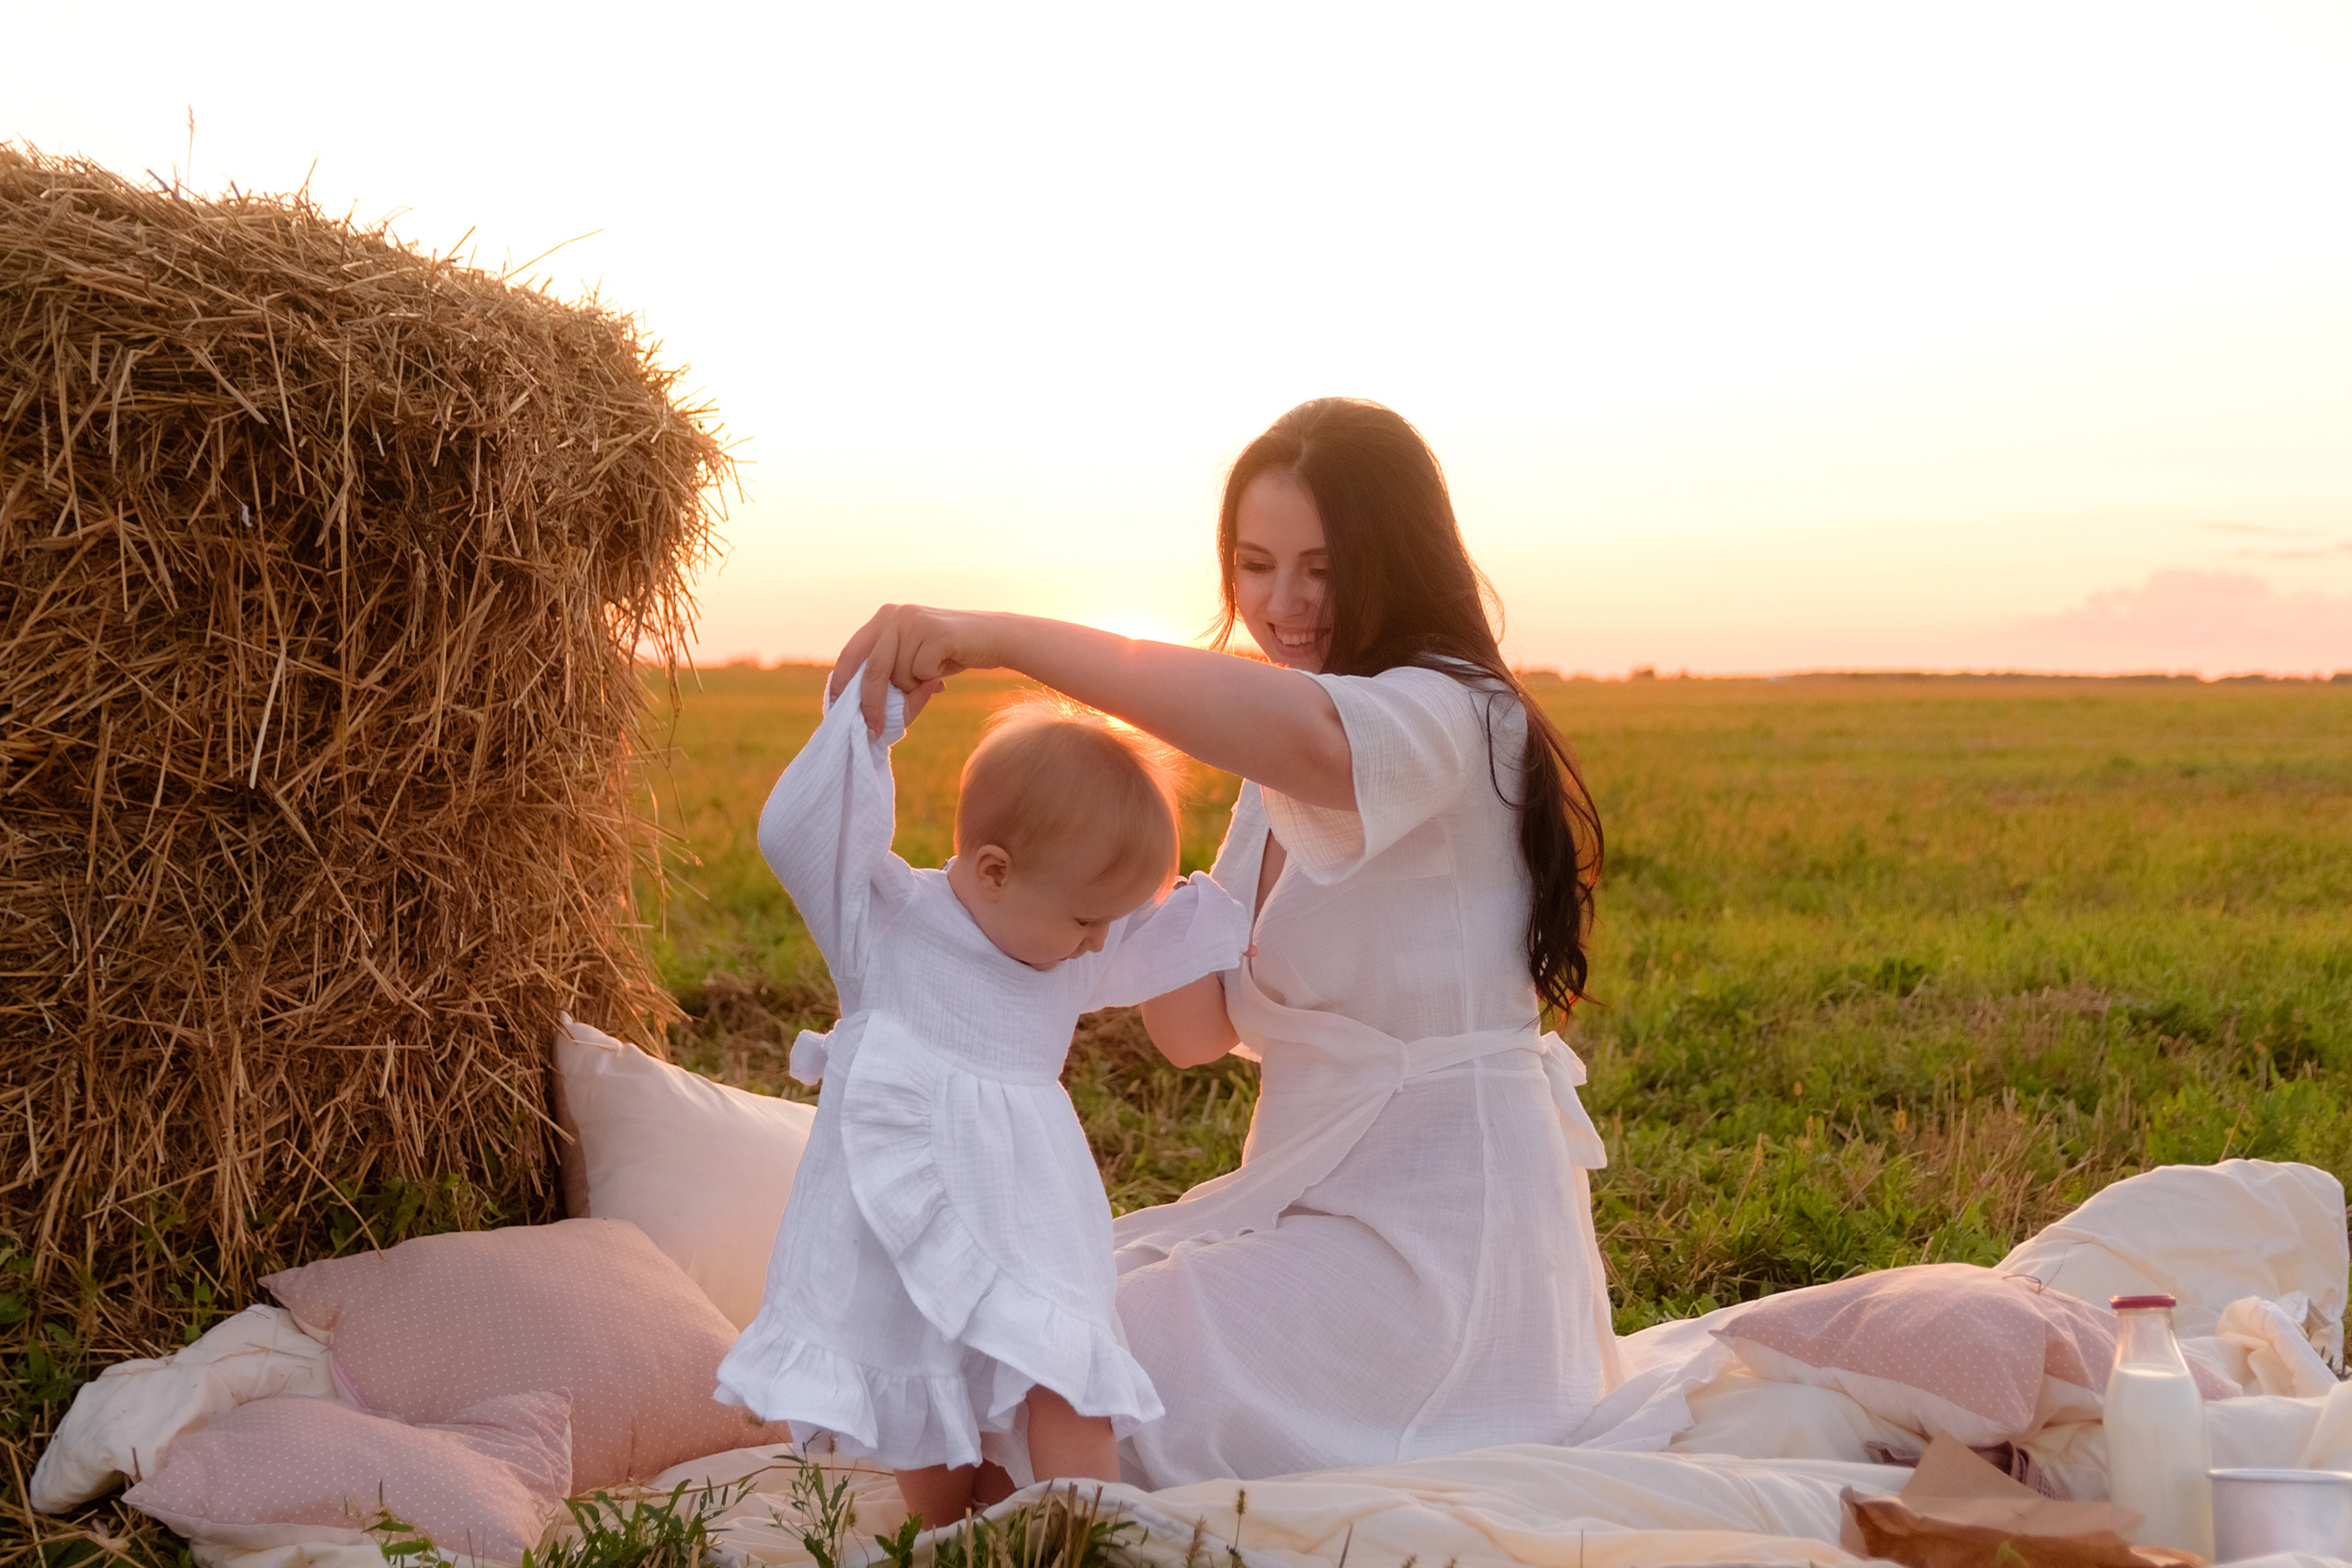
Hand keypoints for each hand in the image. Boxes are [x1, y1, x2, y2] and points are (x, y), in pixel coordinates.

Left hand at [827, 605, 1005, 735]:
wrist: (995, 637)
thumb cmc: (950, 653)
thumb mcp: (913, 661)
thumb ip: (889, 675)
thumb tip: (863, 709)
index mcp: (884, 618)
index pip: (852, 653)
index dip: (842, 682)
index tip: (835, 708)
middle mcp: (895, 615)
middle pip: (872, 670)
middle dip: (871, 704)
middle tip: (871, 729)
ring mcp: (915, 621)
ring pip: (900, 676)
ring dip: (915, 686)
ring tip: (934, 671)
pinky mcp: (935, 632)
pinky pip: (922, 673)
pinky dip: (934, 678)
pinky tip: (946, 664)